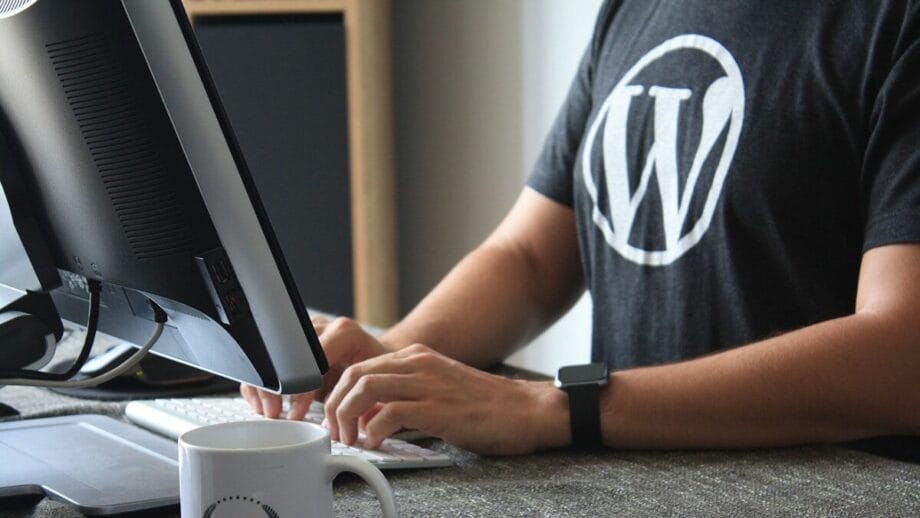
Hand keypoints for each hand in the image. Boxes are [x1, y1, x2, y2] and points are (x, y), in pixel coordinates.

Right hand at [240, 316, 389, 419]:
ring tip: (268, 411)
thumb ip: (359, 397)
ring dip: (265, 385)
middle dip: (275, 387)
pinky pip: (269, 359)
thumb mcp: (375, 384)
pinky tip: (262, 403)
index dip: (300, 389)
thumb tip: (345, 423)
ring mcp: (305, 332)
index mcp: (344, 333)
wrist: (381, 362)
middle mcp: (323, 327)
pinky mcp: (294, 342)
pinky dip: (263, 382)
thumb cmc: (381, 375)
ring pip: (272, 354)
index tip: (296, 413)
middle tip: (274, 413)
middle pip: (285, 353)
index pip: (312, 359)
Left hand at [323, 344, 568, 455]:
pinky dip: (374, 431)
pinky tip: (377, 444)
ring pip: (364, 388)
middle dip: (335, 405)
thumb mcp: (437, 391)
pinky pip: (389, 413)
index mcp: (416, 357)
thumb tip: (368, 417)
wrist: (528, 411)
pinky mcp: (438, 408)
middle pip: (354, 373)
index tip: (335, 418)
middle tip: (337, 432)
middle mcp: (418, 363)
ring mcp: (428, 383)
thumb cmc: (486, 408)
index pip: (359, 365)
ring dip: (347, 416)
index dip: (339, 393)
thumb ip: (404, 397)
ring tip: (351, 439)